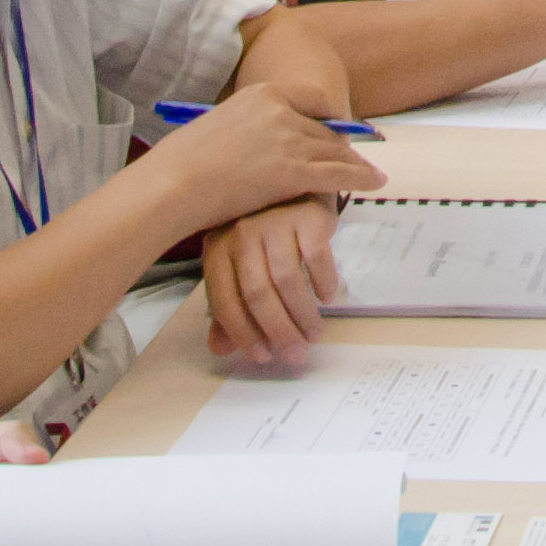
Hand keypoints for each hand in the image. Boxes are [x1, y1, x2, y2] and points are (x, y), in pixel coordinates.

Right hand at [139, 86, 379, 242]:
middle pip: (324, 129)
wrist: (172, 184)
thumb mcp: (219, 127)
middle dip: (341, 146)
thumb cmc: (182, 163)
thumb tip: (259, 143)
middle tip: (356, 157)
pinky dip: (360, 178)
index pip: (312, 100)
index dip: (329, 119)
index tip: (338, 130)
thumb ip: (248, 128)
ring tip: (370, 172)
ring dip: (355, 163)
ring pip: (334, 151)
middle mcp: (281, 111)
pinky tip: (376, 182)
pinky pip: (338, 174)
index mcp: (262, 94)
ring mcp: (289, 140)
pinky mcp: (293, 171)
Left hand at [201, 198, 338, 366]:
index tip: (263, 357)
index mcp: (217, 250)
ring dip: (303, 314)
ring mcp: (274, 221)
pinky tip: (328, 297)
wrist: (296, 188)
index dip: (242, 334)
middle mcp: (241, 233)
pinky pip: (316, 257)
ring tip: (314, 334)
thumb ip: (230, 307)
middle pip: (257, 294)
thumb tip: (220, 349)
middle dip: (278, 331)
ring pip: (287, 280)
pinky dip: (323, 282)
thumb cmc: (265, 236)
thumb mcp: (241, 268)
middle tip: (296, 355)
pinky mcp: (306, 215)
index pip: (225, 301)